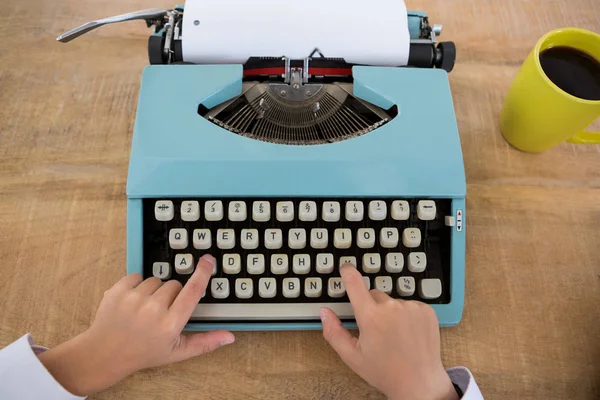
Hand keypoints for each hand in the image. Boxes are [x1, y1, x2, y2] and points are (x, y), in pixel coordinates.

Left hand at [38, 254, 233, 395]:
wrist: (104, 354)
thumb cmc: (143, 353)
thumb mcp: (177, 352)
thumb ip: (205, 343)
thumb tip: (229, 337)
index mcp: (170, 324)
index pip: (192, 291)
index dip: (203, 273)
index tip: (208, 260)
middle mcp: (153, 310)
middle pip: (174, 285)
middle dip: (170, 295)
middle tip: (159, 314)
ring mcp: (134, 299)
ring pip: (156, 280)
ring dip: (152, 291)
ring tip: (143, 311)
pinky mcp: (118, 290)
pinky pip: (137, 275)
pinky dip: (136, 286)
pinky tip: (131, 303)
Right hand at [320, 265, 457, 399]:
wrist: (419, 383)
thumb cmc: (385, 372)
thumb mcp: (352, 357)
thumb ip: (333, 332)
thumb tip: (325, 312)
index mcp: (371, 317)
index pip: (355, 284)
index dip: (348, 272)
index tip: (346, 267)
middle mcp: (391, 308)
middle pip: (374, 295)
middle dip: (372, 307)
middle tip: (376, 331)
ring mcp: (411, 307)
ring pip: (393, 301)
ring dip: (391, 312)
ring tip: (395, 336)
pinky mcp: (426, 310)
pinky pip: (410, 305)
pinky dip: (408, 315)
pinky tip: (408, 334)